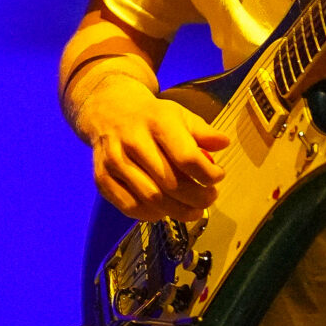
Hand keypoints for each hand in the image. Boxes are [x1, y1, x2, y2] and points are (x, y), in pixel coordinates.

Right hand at [79, 80, 228, 223]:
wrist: (107, 110)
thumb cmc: (150, 117)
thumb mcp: (179, 114)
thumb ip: (203, 131)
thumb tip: (223, 143)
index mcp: (157, 122)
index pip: (187, 157)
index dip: (208, 174)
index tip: (217, 176)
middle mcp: (133, 140)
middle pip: (171, 183)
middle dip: (198, 198)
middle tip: (209, 197)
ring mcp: (114, 161)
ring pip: (152, 199)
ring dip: (179, 211)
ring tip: (192, 209)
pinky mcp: (102, 177)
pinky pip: (130, 206)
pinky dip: (152, 215)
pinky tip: (165, 209)